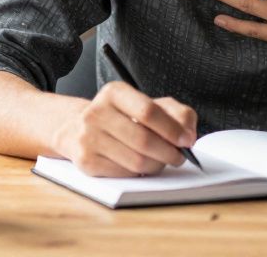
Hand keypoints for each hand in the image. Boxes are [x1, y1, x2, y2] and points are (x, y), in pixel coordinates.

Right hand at [50, 81, 197, 176]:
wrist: (76, 128)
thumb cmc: (121, 117)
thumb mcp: (147, 104)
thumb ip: (176, 113)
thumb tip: (189, 134)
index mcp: (114, 93)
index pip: (148, 111)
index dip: (172, 129)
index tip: (187, 140)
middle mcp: (96, 112)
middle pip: (144, 140)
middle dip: (169, 152)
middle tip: (179, 156)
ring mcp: (88, 138)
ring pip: (136, 161)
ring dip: (157, 165)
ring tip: (161, 160)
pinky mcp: (86, 161)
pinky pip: (124, 174)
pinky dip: (139, 173)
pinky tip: (140, 165)